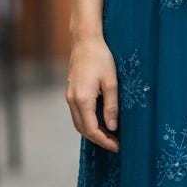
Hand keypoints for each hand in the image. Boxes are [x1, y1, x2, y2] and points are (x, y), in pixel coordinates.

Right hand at [65, 34, 119, 152]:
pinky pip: (77, 113)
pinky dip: (87, 121)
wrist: (85, 40)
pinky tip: (100, 120)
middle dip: (98, 139)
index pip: (91, 130)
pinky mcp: (70, 91)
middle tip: (115, 144)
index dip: (104, 141)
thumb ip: (111, 106)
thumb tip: (112, 126)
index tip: (117, 146)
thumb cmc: (100, 57)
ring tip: (109, 135)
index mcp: (82, 99)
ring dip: (92, 131)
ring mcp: (69, 95)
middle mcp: (72, 100)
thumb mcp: (111, 82)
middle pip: (82, 129)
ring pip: (78, 122)